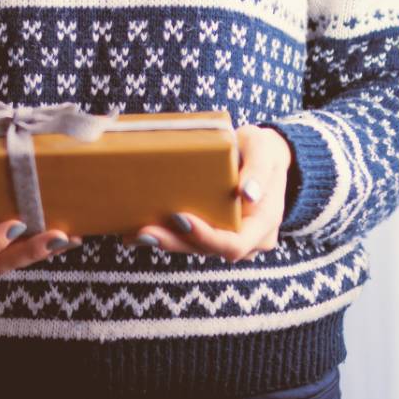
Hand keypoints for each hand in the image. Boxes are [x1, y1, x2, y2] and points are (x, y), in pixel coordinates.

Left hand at [122, 124, 293, 261]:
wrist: (264, 158)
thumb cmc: (263, 150)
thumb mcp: (264, 148)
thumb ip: (258, 169)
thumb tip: (247, 194)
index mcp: (263, 224)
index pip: (234, 243)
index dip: (206, 236)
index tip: (181, 218)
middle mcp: (247, 239)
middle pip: (208, 250)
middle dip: (175, 241)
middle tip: (144, 231)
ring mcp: (229, 238)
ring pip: (194, 247)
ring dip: (165, 241)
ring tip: (134, 233)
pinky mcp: (213, 231)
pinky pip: (189, 239)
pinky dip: (165, 234)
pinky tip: (136, 232)